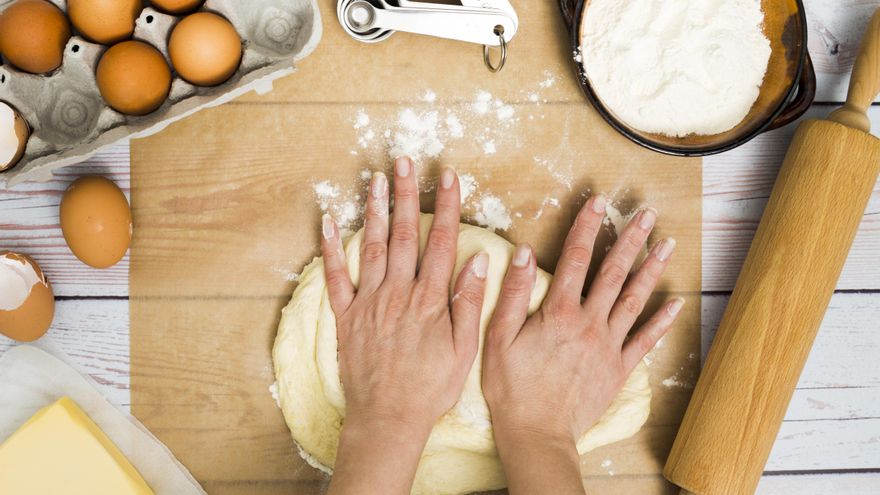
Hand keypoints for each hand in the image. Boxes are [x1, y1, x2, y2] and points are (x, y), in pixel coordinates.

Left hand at [324, 157, 488, 494]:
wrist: (389, 418)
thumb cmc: (431, 387)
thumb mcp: (463, 350)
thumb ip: (467, 303)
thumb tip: (477, 261)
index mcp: (429, 300)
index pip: (440, 243)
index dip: (445, 207)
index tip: (448, 177)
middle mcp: (397, 293)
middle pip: (402, 235)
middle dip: (405, 195)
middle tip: (404, 161)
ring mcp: (369, 303)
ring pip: (371, 247)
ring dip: (372, 211)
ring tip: (374, 179)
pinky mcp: (346, 317)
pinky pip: (336, 278)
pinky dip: (331, 250)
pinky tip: (328, 223)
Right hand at [483, 194, 682, 493]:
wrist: (536, 432)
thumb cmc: (511, 387)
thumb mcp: (499, 337)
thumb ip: (514, 293)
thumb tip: (525, 252)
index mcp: (558, 312)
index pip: (575, 258)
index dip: (587, 226)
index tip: (599, 201)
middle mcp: (588, 323)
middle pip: (613, 272)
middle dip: (630, 239)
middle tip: (646, 213)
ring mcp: (608, 346)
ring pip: (634, 299)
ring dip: (651, 270)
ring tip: (667, 244)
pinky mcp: (618, 368)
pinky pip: (645, 340)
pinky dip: (661, 321)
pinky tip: (676, 302)